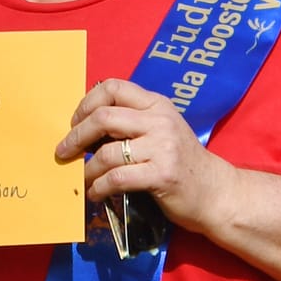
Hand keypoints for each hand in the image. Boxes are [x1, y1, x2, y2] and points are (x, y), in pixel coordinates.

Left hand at [57, 79, 234, 234]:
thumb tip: (86, 126)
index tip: (75, 120)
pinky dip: (99, 186)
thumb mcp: (161, 130)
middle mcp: (159, 120)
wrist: (217, 193)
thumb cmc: (182, 161)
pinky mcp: (161, 175)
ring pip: (107, 152)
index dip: (87, 102)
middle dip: (77, 135)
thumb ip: (133, 121)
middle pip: (104, 117)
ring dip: (86, 169)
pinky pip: (118, 178)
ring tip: (79, 178)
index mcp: (156, 104)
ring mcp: (162, 147)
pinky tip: (95, 193)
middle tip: (64, 151)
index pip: (114, 88)